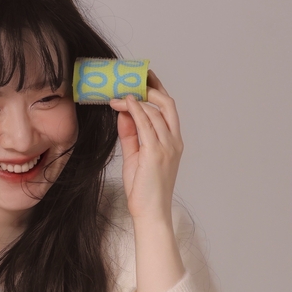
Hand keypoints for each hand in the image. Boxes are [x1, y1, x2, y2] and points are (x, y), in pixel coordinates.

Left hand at [110, 70, 182, 223]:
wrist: (150, 213)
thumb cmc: (144, 189)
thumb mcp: (135, 156)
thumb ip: (131, 134)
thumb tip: (123, 113)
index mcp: (173, 142)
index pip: (167, 109)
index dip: (156, 91)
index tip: (143, 79)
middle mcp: (174, 141)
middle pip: (166, 104)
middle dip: (151, 87)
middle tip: (132, 78)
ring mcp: (167, 146)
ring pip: (154, 111)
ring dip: (135, 98)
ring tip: (117, 93)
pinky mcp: (156, 153)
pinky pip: (146, 124)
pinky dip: (135, 109)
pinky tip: (123, 102)